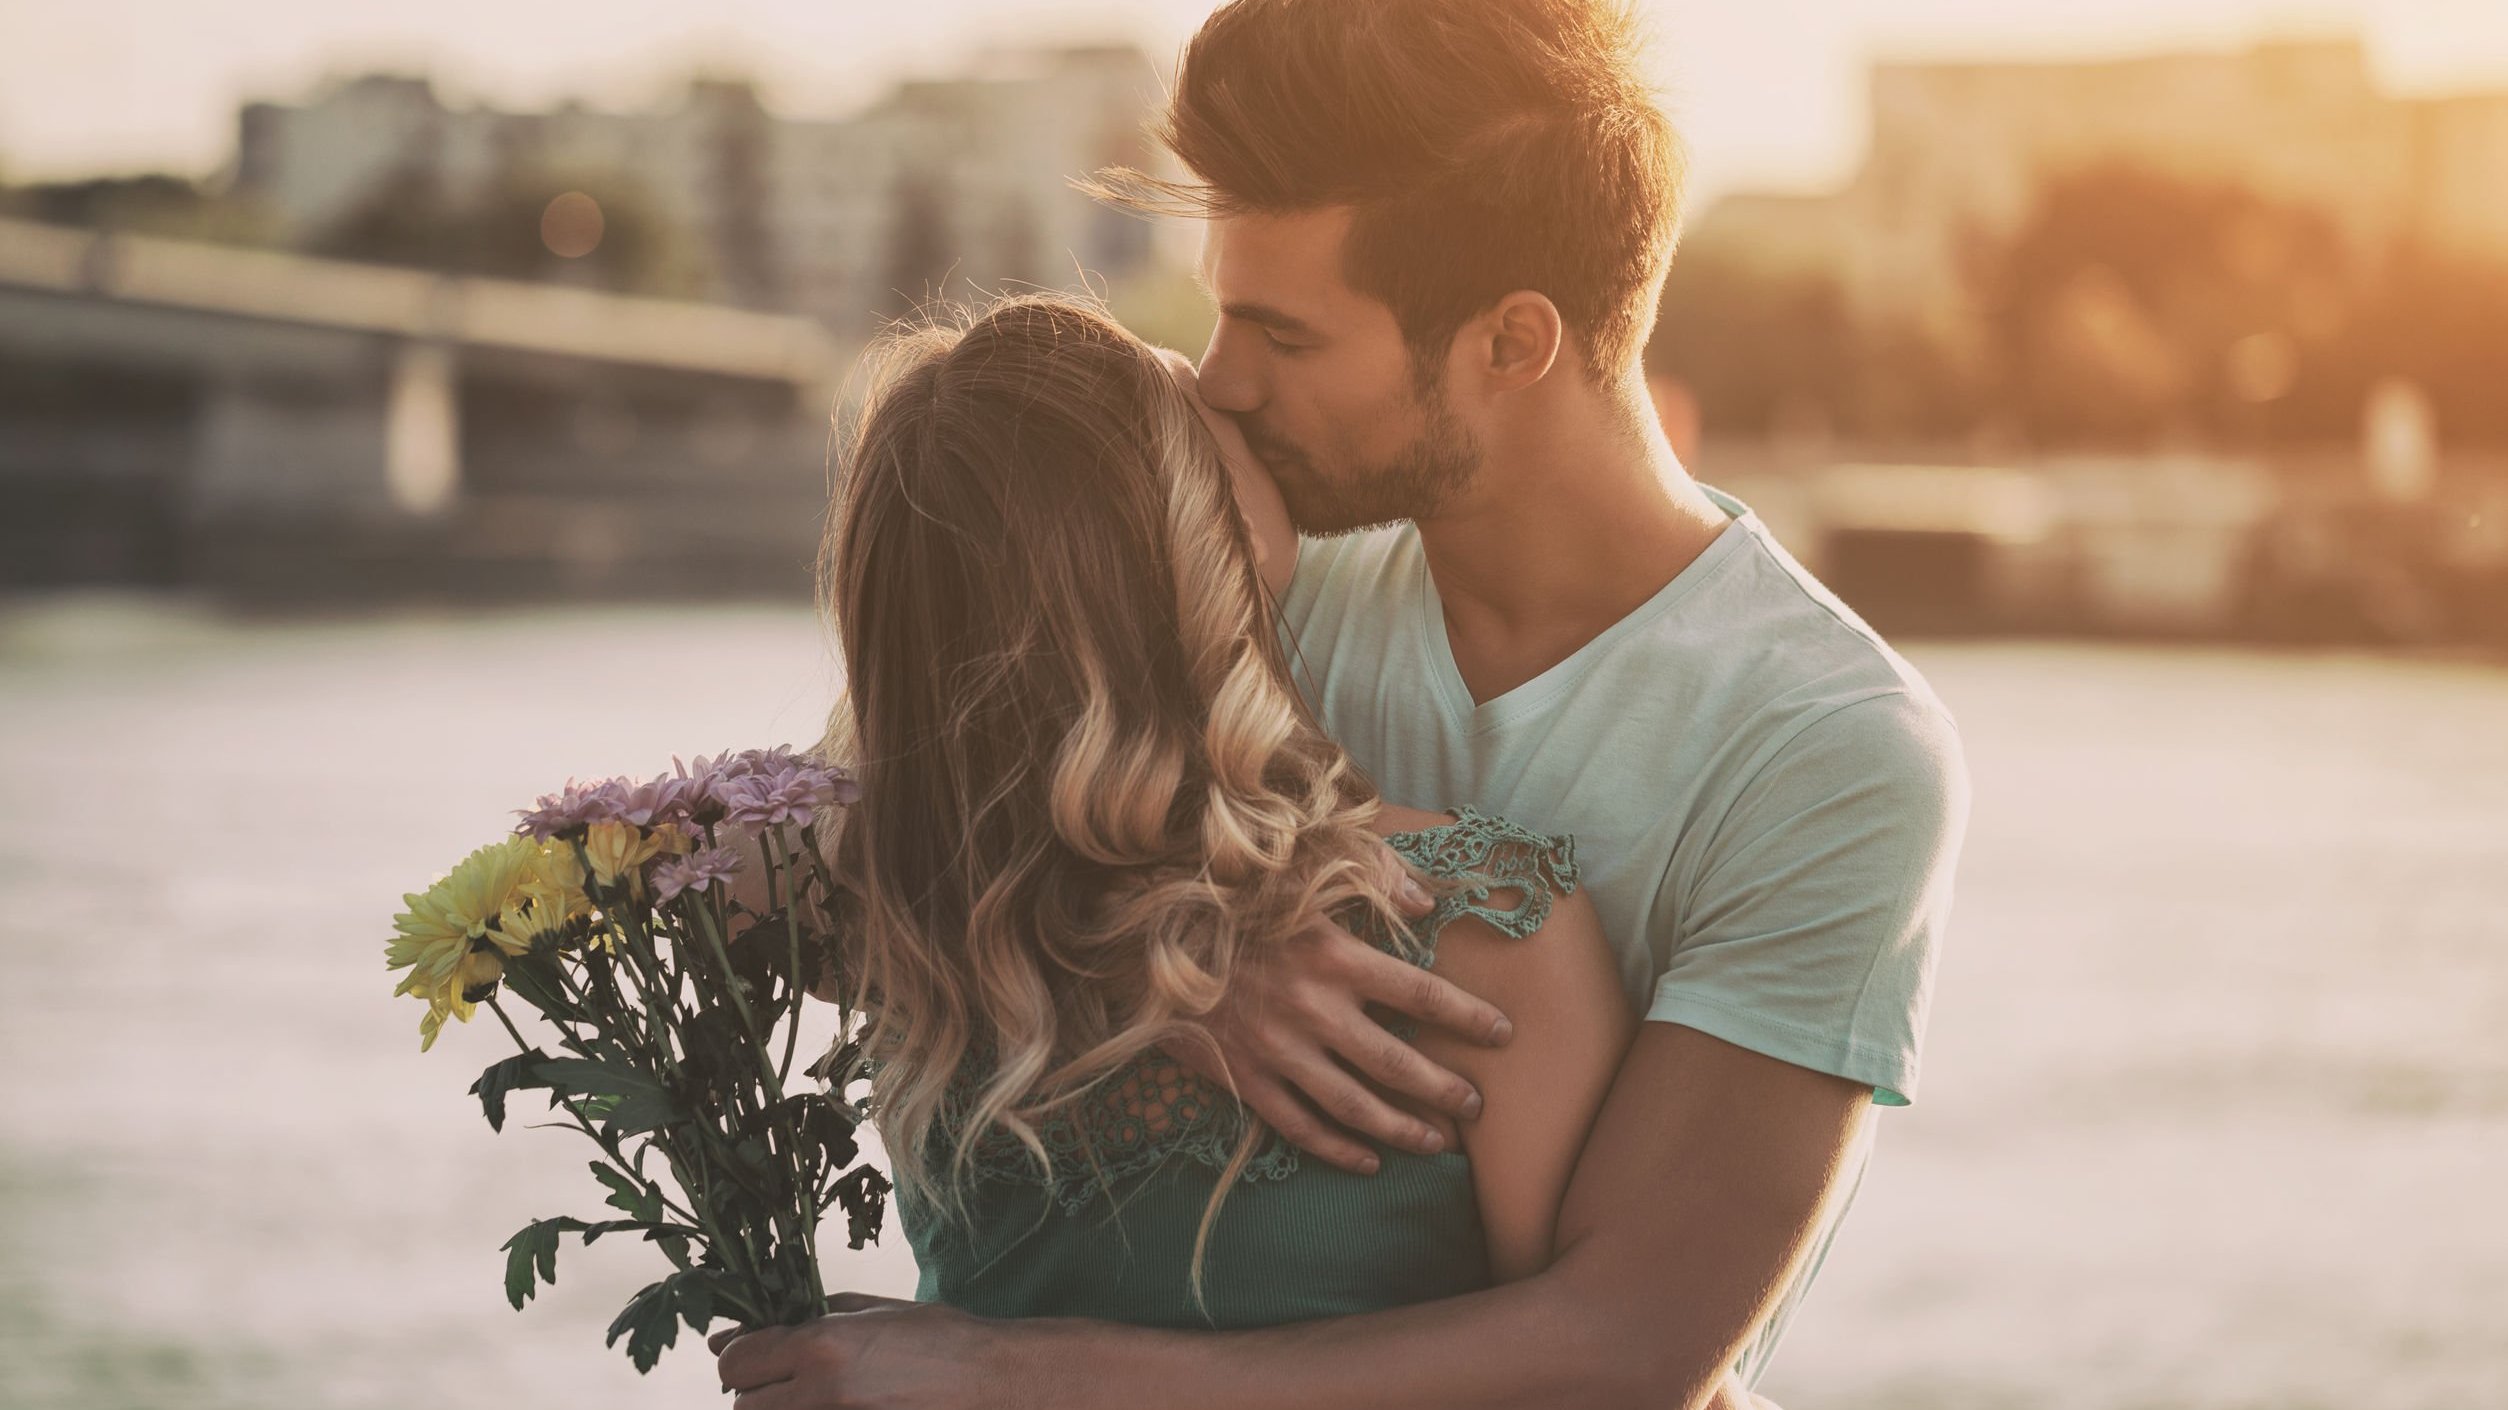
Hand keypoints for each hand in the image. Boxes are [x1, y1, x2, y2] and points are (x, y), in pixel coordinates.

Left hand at [710, 1295, 1000, 1409]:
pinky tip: (843, 1407)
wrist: (994, 1384)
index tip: (756, 1357)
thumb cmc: (942, 1340)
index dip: (740, 1358)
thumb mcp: (876, 1311)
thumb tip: (755, 1327)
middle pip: (743, 1408)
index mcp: (823, 1346)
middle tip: (790, 1382)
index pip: (736, 1362)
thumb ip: (812, 1315)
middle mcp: (821, 1393)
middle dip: (758, 1393)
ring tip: (822, 1396)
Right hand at [1162, 841, 1512, 1173]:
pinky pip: (1300, 1126)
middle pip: (1397, 1064)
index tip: (1503, 1032)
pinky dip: (1338, 1149)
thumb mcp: (1303, 869)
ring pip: (1355, 1106)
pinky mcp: (1246, 1078)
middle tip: (1476, 1106)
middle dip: (1445, 1089)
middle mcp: (1313, 1010)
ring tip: (1438, 1142)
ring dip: (1402, 1129)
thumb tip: (1430, 901)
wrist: (1147, 936)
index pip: (1422, 995)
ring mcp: (1278, 1051)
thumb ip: (1376, 874)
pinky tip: (1368, 1159)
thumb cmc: (1234, 898)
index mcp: (1335, 956)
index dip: (1469, 1017)